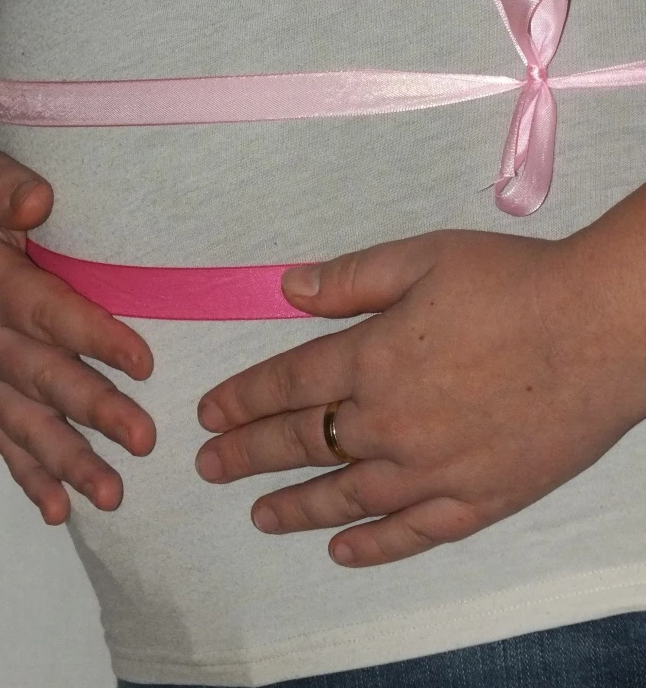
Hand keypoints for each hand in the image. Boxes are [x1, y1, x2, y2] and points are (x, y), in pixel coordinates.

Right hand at [0, 141, 154, 524]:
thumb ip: (1, 186)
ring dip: (68, 461)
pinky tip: (58, 511)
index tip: (143, 362)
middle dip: (94, 412)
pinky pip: (0, 435)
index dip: (93, 337)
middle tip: (144, 441)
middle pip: (43, 378)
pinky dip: (27, 475)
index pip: (45, 313)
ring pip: (24, 422)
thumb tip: (38, 203)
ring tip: (112, 495)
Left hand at [195, 228, 645, 566]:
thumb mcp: (424, 259)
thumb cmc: (513, 284)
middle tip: (209, 467)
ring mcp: (432, 469)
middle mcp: (390, 422)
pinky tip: (341, 550)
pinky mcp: (477, 500)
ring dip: (295, 506)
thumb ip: (351, 277)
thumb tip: (288, 288)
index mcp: (372, 357)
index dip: (243, 398)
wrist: (600, 330)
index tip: (210, 414)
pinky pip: (412, 533)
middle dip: (248, 453)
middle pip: (303, 442)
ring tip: (258, 515)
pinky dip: (372, 545)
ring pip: (345, 496)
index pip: (288, 383)